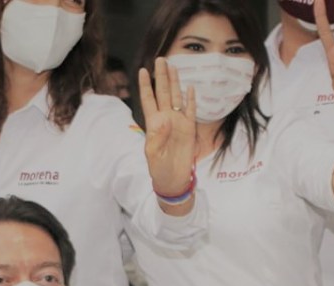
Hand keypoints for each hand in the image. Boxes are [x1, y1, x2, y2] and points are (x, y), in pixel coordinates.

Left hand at [138, 57, 196, 205]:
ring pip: (176, 97)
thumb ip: (157, 137)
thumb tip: (163, 121)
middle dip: (161, 76)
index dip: (145, 86)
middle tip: (160, 59)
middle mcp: (165, 119)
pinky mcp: (190, 129)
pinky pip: (191, 111)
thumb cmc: (159, 168)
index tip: (142, 70)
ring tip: (173, 66)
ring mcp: (178, 122)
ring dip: (174, 82)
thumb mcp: (153, 154)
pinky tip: (190, 87)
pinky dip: (191, 100)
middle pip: (162, 93)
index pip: (148, 100)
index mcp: (153, 123)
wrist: (174, 179)